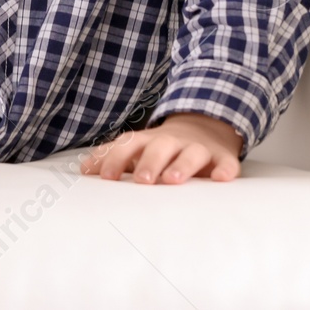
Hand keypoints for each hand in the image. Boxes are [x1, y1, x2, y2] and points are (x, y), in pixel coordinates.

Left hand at [79, 112, 243, 183]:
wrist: (203, 128)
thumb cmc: (162, 146)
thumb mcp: (138, 148)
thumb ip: (112, 158)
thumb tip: (83, 171)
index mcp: (148, 140)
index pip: (129, 145)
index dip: (115, 159)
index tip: (104, 177)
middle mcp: (172, 141)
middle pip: (160, 147)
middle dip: (150, 162)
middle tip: (142, 180)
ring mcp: (198, 148)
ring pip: (191, 153)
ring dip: (182, 165)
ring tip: (173, 180)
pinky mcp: (222, 158)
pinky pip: (226, 163)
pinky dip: (224, 170)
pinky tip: (220, 179)